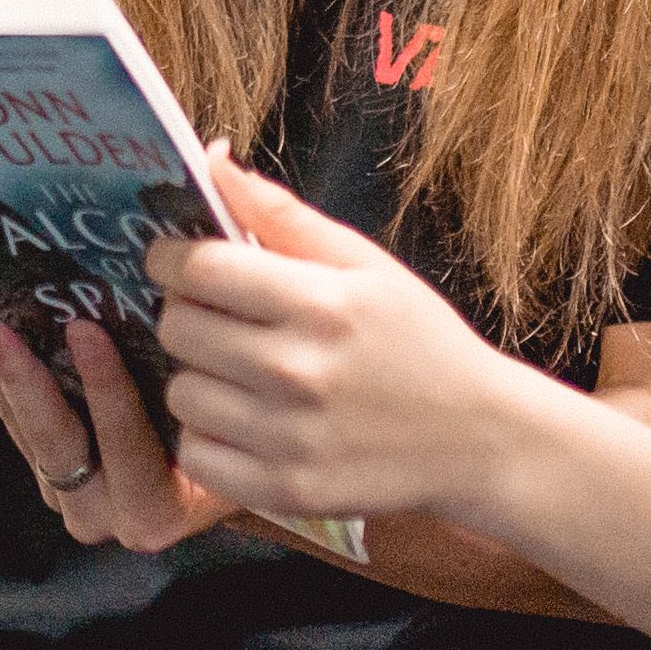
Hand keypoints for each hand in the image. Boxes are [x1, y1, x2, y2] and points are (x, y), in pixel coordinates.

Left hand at [0, 297, 232, 552]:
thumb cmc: (252, 437)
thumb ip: (219, 380)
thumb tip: (195, 294)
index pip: (129, 452)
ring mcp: (74, 497)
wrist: (240, 474)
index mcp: (162, 510)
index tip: (86, 331)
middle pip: (58, 445)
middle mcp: (111, 514)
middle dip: (21, 379)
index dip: (107, 393)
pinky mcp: (51, 474)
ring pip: (26, 432)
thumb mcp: (246, 417)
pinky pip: (15, 424)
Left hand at [152, 160, 530, 527]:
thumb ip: (283, 215)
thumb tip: (213, 159)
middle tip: (215, 317)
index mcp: (320, 304)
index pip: (198, 269)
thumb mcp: (367, 265)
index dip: (172, 258)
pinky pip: (196, 454)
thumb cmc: (418, 340)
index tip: (176, 261)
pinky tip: (242, 420)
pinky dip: (208, 436)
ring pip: (180, 393)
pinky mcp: (287, 490)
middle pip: (178, 328)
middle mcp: (299, 372)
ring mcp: (291, 438)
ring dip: (197, 377)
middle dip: (186, 313)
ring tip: (236, 372)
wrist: (478, 438)